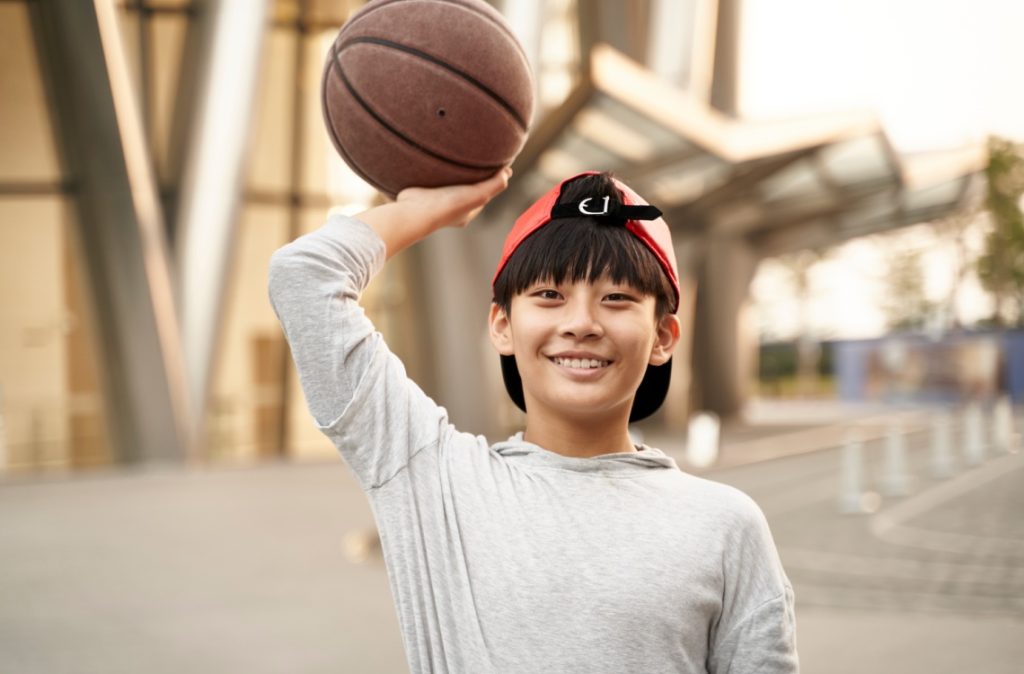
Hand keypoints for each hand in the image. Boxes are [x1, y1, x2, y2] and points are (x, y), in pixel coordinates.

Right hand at [359, 168, 511, 258]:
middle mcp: (454, 207)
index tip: (498, 161)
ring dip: (456, 171)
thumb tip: (507, 173)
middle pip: (468, 187)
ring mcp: (437, 199)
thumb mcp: (478, 195)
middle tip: (480, 153)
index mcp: (468, 211)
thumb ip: (495, 185)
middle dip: (475, 174)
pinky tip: (438, 158)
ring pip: (451, 183)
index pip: (485, 192)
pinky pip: (435, 178)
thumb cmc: (447, 205)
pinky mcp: (424, 191)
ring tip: (460, 152)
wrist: (413, 211)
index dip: (492, 178)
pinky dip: (439, 170)